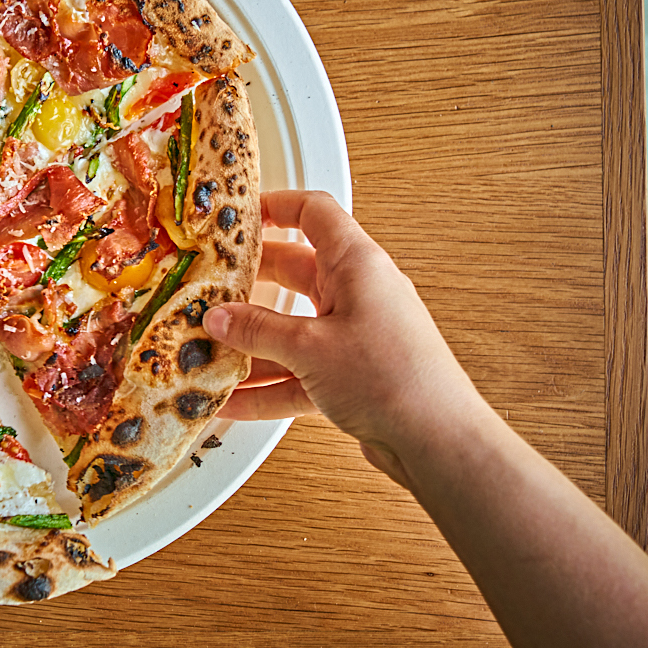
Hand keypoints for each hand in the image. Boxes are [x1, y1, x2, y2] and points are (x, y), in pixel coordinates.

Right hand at [203, 189, 487, 485]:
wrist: (437, 441)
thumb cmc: (394, 378)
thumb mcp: (311, 347)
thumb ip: (258, 330)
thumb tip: (220, 318)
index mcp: (357, 265)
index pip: (314, 213)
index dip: (276, 206)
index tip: (239, 216)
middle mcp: (359, 294)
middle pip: (295, 273)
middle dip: (249, 282)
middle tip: (210, 286)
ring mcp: (356, 336)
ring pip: (293, 329)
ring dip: (252, 343)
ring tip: (211, 351)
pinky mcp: (353, 376)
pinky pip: (300, 371)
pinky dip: (268, 384)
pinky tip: (234, 401)